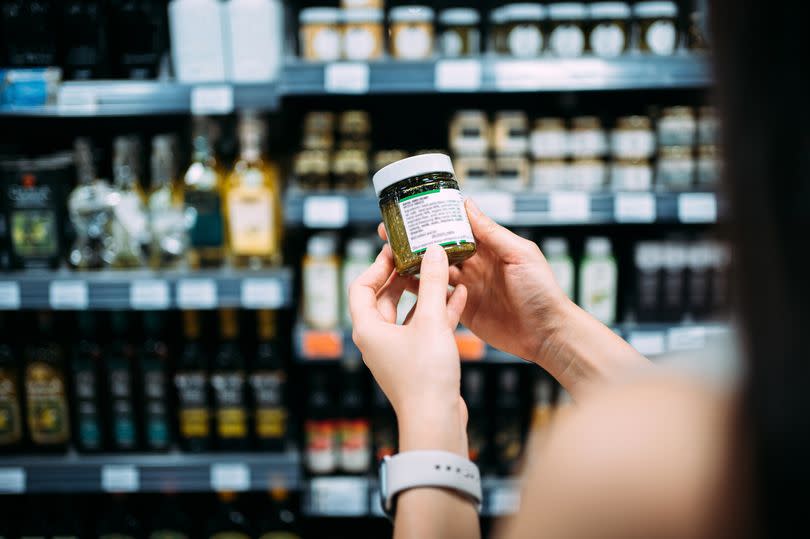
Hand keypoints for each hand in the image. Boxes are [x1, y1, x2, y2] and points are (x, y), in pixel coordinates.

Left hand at [349, 243, 469, 455]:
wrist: (436, 422)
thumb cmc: (425, 375)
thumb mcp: (431, 322)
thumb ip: (432, 284)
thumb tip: (433, 251)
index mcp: (368, 328)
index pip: (361, 287)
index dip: (376, 265)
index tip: (396, 250)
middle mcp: (378, 340)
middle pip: (384, 298)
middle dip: (404, 277)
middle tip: (421, 257)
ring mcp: (398, 352)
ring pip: (408, 314)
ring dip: (426, 294)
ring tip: (443, 272)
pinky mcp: (417, 362)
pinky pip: (425, 329)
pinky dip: (439, 313)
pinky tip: (459, 297)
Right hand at [379, 198, 571, 366]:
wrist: (547, 334)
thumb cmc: (542, 292)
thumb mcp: (519, 254)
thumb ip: (492, 232)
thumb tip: (467, 204)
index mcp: (490, 247)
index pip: (457, 227)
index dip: (435, 219)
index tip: (412, 210)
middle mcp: (476, 265)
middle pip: (439, 248)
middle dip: (415, 240)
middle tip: (388, 232)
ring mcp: (468, 288)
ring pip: (434, 272)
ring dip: (413, 263)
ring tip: (388, 255)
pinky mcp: (464, 310)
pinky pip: (438, 297)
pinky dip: (420, 290)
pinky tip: (400, 283)